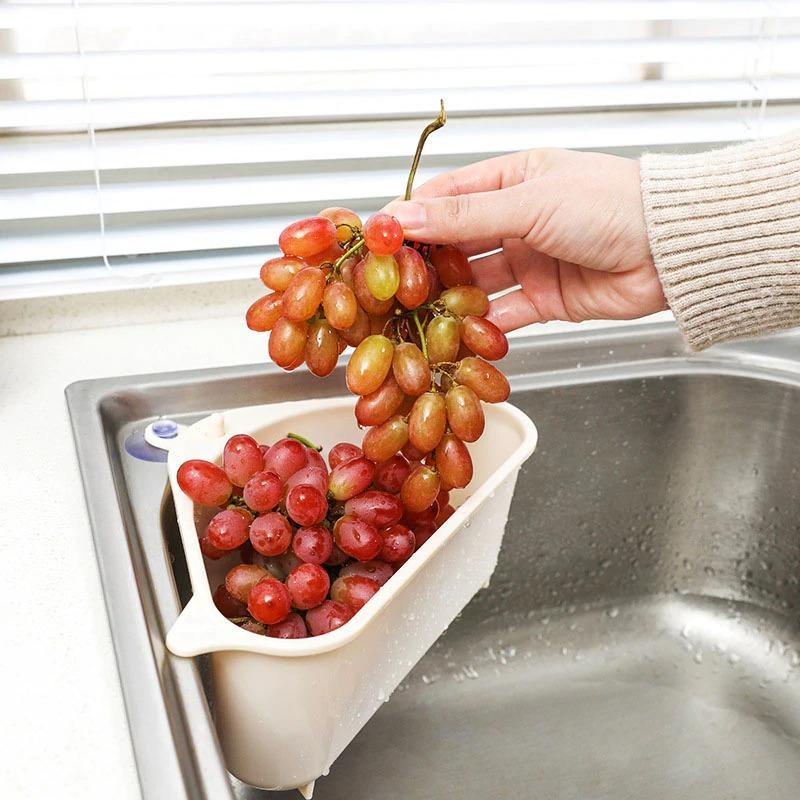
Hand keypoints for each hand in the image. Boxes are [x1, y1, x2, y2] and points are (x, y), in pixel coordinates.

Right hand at [384, 149, 665, 331]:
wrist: (672, 250)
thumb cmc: (609, 205)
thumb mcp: (528, 203)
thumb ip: (463, 216)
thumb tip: (402, 215)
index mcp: (512, 181)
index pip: (446, 197)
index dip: (409, 216)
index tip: (374, 238)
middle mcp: (518, 220)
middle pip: (457, 244)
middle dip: (424, 264)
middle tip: (387, 285)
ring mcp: (531, 261)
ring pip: (476, 282)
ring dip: (449, 298)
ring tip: (415, 315)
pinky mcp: (546, 300)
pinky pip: (505, 315)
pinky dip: (483, 326)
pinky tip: (458, 336)